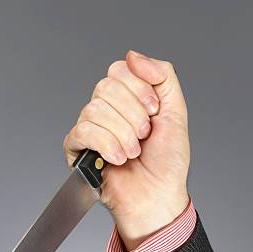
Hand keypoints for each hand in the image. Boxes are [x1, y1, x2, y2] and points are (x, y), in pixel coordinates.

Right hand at [63, 50, 189, 250]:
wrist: (157, 196)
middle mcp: (106, 109)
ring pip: (94, 109)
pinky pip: (83, 131)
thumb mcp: (176, 111)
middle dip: (133, 115)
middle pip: (105, 87)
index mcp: (127, 97)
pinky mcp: (76, 149)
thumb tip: (133, 56)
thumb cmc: (166, 161)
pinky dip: (107, 145)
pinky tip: (118, 159)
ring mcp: (89, 128)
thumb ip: (162, 76)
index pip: (119, 70)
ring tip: (134, 152)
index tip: (154, 111)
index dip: (138, 88)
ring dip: (123, 134)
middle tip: (145, 135)